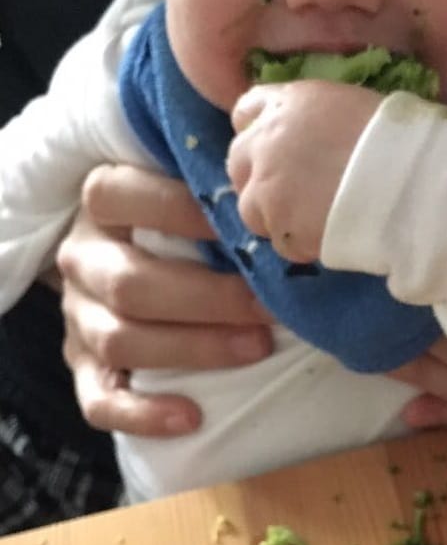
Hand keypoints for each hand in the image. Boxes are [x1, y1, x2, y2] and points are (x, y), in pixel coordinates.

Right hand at [57, 164, 272, 436]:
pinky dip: (143, 413)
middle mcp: (83, 259)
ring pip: (118, 339)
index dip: (181, 210)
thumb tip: (260, 126)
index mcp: (102, 207)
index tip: (247, 225)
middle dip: (207, 298)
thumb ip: (208, 165)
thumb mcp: (183, 185)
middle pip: (129, 283)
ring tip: (257, 349)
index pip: (119, 196)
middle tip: (269, 306)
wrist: (124, 263)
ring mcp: (79, 318)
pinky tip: (192, 417)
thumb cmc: (178, 225)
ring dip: (193, 348)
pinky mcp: (85, 368)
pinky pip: (99, 401)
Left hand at [227, 80, 381, 262]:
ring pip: (253, 212)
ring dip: (277, 219)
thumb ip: (317, 118)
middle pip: (238, 165)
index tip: (273, 151)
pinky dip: (302, 246)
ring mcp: (269, 189)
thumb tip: (318, 135)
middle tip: (289, 197)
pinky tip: (327, 240)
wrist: (407, 180)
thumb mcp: (351, 104)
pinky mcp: (283, 228)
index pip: (245, 112)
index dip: (258, 134)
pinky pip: (283, 244)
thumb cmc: (395, 137)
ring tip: (312, 224)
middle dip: (258, 182)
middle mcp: (265, 143)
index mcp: (286, 104)